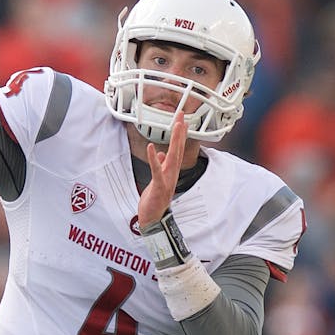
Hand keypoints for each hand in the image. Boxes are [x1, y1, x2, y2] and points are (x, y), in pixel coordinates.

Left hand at [137, 110, 186, 227]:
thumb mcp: (157, 180)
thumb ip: (160, 166)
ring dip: (175, 140)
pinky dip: (154, 159)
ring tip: (177, 125)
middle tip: (182, 115)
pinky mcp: (159, 186)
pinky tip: (152, 147)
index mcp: (171, 171)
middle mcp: (172, 173)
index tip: (182, 120)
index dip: (180, 134)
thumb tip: (160, 154)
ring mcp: (168, 179)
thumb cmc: (154, 201)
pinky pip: (157, 170)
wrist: (153, 219)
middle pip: (178, 149)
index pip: (177, 150)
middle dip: (180, 132)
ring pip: (173, 156)